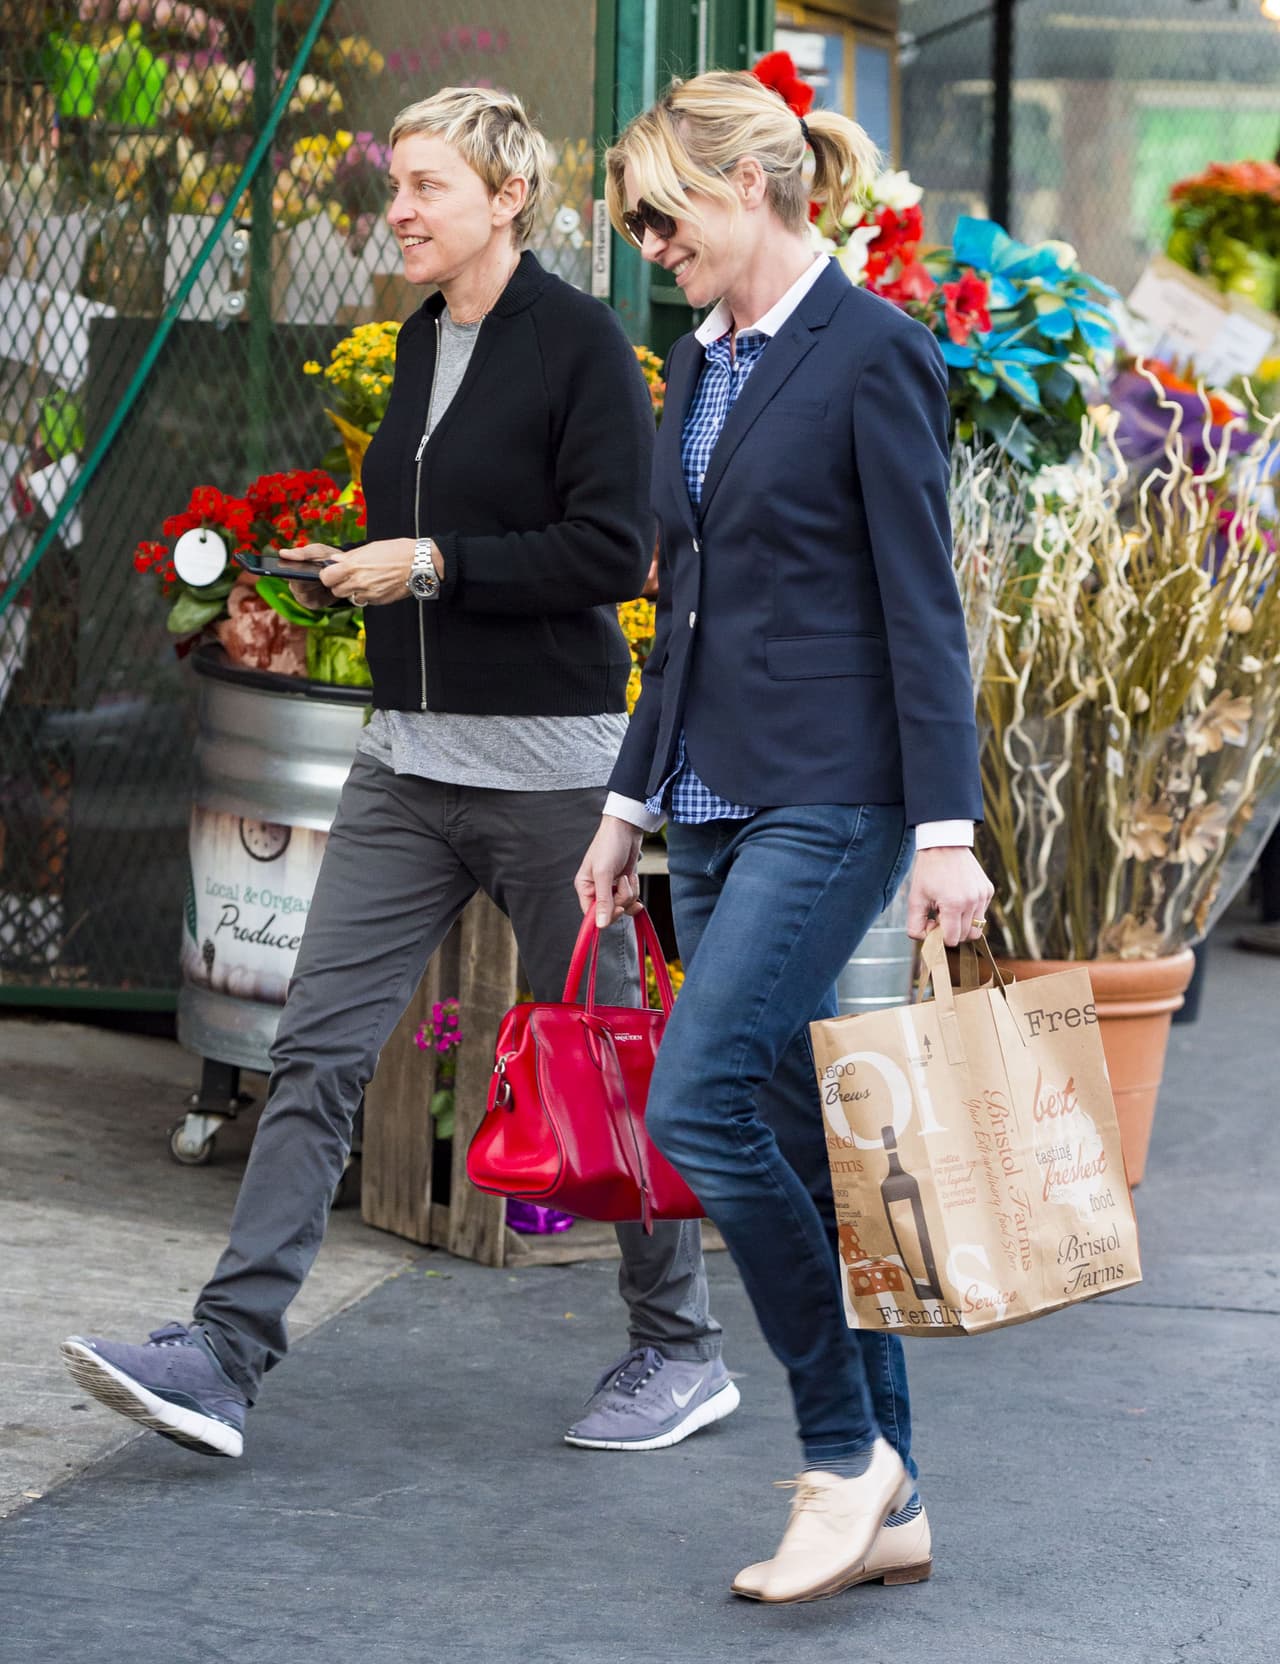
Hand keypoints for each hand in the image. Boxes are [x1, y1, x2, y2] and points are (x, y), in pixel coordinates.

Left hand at [279, 538, 420, 608]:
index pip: (326, 577)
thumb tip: (335, 560)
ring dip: (353, 591)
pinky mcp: (379, 600)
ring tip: (364, 581)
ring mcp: (369, 593)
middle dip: (339, 585)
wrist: (419, 564)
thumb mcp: (370, 548)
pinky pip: (365, 601)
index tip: (333, 572)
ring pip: (350, 598)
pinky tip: (376, 585)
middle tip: (348, 578)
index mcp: (353, 565)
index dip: (328, 575)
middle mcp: (359, 581)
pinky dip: (367, 595)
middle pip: (336, 591)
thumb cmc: (397, 551)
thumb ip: (350, 557)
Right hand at [574, 816, 644, 928]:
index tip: (618, 907)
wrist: (627, 828)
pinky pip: (631, 898)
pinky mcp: (623, 884)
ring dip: (630, 891)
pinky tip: (632, 877)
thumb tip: (600, 925)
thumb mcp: (604, 873)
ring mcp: (611, 887)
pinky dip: (635, 889)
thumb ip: (603, 900)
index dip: (606, 915)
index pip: (591, 914)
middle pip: (610, 911)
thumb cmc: (609, 845)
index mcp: (585, 888)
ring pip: (623, 905)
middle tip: (622, 882)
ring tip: (626, 875)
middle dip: (621, 899)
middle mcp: (596, 890)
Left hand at [905, 847, 994, 946]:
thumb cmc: (928, 872)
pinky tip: (959, 897)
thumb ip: (915, 926)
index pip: (952, 940)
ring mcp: (983, 895)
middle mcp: (972, 902)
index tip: (933, 921)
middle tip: (940, 914)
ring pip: (978, 928)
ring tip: (950, 908)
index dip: (941, 936)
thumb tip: (928, 941)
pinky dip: (971, 912)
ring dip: (963, 924)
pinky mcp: (988, 890)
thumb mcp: (915, 899)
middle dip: (953, 931)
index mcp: (953, 905)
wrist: (944, 844)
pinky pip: (982, 913)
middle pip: (967, 936)